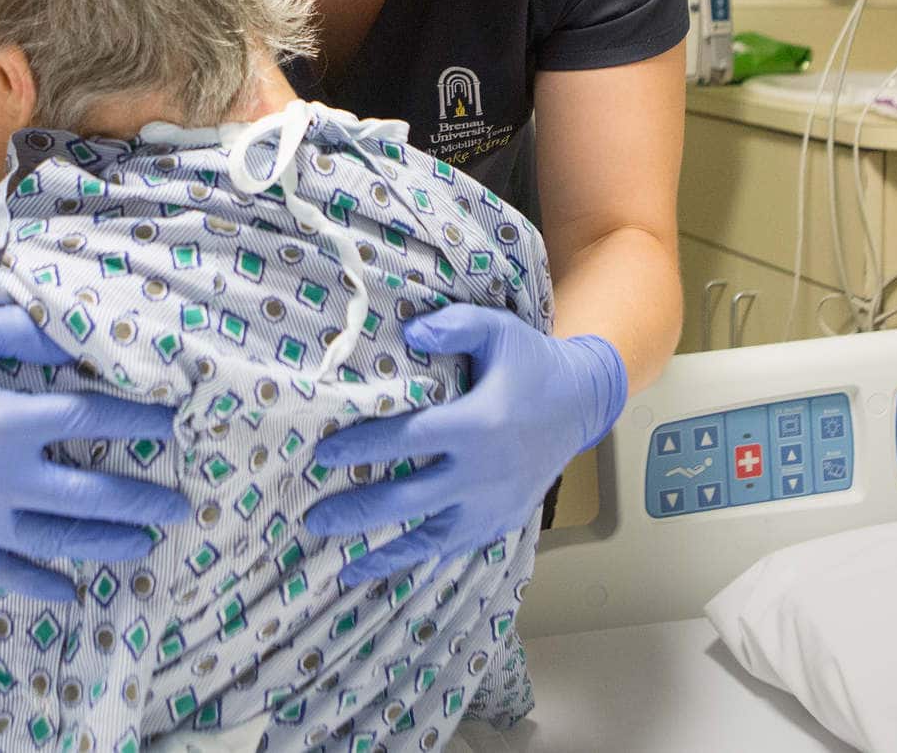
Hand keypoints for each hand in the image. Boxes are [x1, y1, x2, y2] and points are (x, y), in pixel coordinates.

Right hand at [0, 305, 190, 601]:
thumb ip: (26, 333)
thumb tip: (84, 335)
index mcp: (3, 420)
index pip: (91, 418)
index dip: (138, 418)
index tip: (174, 421)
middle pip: (88, 493)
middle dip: (141, 499)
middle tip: (182, 504)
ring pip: (56, 539)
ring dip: (107, 544)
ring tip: (146, 544)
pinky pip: (4, 572)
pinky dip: (39, 586)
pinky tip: (73, 593)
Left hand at [305, 302, 626, 586]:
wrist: (582, 404)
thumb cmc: (530, 363)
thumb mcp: (497, 330)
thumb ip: (454, 326)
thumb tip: (409, 334)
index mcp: (477, 424)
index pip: (407, 440)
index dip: (361, 447)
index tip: (321, 455)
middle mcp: (483, 473)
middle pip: (408, 500)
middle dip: (358, 512)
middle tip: (314, 519)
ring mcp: (493, 505)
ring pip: (429, 538)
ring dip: (384, 553)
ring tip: (343, 568)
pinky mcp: (500, 522)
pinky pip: (454, 548)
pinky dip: (419, 561)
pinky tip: (389, 569)